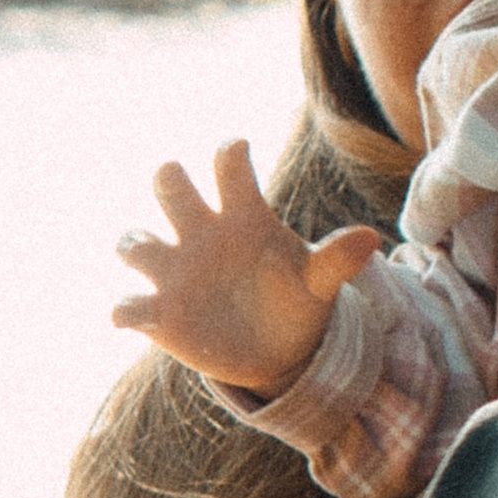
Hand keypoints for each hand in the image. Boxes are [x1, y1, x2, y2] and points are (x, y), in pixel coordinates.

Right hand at [112, 137, 380, 396]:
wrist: (279, 349)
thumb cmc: (296, 298)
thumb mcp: (318, 281)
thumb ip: (337, 260)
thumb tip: (372, 239)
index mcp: (243, 216)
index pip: (229, 168)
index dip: (229, 152)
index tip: (236, 149)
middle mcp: (202, 235)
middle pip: (171, 188)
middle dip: (169, 179)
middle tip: (175, 178)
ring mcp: (177, 272)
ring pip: (136, 243)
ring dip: (134, 242)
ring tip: (146, 250)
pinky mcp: (162, 314)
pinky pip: (131, 306)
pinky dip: (125, 310)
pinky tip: (126, 317)